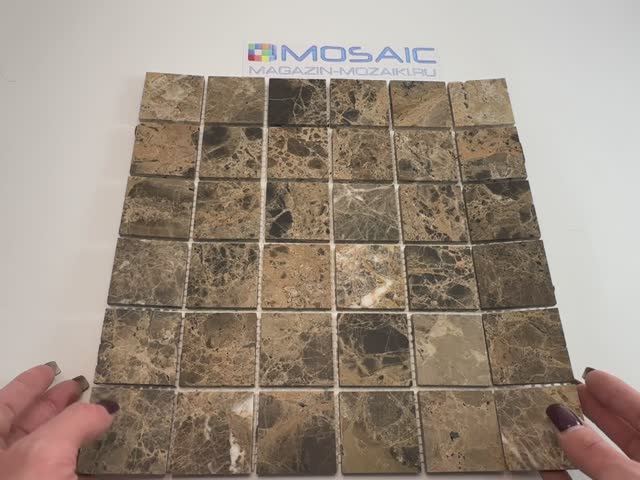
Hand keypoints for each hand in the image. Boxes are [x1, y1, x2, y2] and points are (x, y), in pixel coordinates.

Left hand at [0, 362, 116, 479]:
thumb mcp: (46, 451)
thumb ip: (76, 421)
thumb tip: (104, 408)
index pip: (6, 402)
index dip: (29, 383)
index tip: (49, 369)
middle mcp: (4, 462)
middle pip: (28, 424)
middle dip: (54, 404)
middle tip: (76, 388)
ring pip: (47, 449)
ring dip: (71, 431)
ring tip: (94, 416)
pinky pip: (63, 470)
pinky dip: (81, 458)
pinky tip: (98, 454)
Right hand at [541, 369, 639, 479]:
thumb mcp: (629, 477)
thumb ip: (597, 451)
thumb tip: (565, 423)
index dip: (616, 392)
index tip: (592, 376)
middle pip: (619, 433)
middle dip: (591, 411)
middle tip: (567, 394)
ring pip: (598, 459)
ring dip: (571, 443)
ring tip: (549, 424)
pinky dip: (562, 474)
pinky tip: (546, 465)